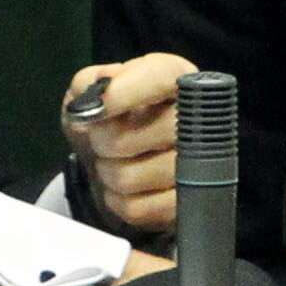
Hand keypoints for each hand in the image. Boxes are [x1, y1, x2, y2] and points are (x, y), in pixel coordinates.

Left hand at [63, 52, 194, 235]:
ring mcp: (198, 165)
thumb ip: (88, 83)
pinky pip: (137, 208)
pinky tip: (125, 187)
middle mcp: (195, 117)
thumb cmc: (105, 117)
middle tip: (101, 139)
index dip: (126, 93)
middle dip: (105, 140)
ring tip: (112, 162)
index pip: (162, 78)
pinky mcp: (187, 203)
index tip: (97, 108)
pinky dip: (117, 200)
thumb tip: (97, 95)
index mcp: (175, 77)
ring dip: (108, 173)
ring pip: (133, 176)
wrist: (111, 161)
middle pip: (145, 134)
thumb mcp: (88, 89)